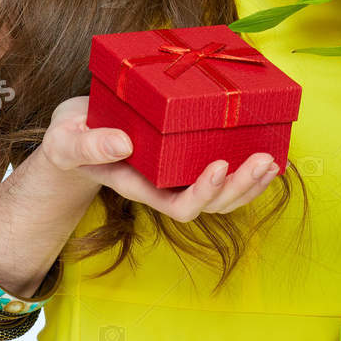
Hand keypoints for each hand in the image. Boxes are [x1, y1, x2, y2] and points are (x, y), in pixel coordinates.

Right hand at [32, 96, 282, 220]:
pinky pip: (222, 174)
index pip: (178, 206)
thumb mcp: (67, 141)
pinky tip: (269, 155)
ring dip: (251, 183)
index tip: (218, 165)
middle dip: (239, 186)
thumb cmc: (70, 138)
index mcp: (138, 185)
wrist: (74, 133)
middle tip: (263, 160)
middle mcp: (163, 186)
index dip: (203, 193)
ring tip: (273, 160)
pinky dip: (247, 170)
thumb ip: (89, 146)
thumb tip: (123, 144)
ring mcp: (176, 176)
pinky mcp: (185, 159)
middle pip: (210, 205)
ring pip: (222, 196)